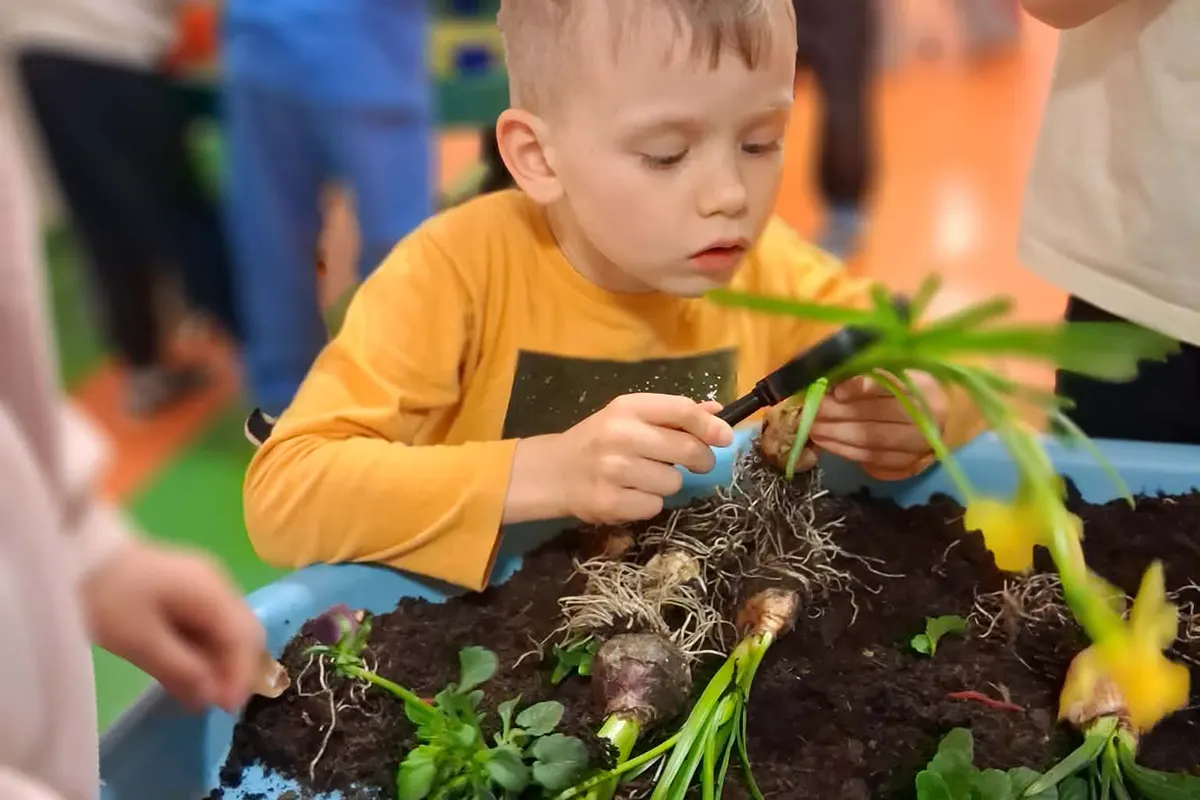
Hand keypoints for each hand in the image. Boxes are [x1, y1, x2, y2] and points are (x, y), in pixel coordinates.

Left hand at [81, 541, 264, 711]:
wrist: (80, 556)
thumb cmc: (110, 598)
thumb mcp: (140, 641)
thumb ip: (181, 669)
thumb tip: (211, 697)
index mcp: (212, 592)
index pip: (243, 636)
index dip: (240, 674)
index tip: (226, 708)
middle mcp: (218, 585)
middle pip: (242, 631)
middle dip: (233, 669)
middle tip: (214, 703)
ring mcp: (205, 585)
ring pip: (227, 629)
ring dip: (217, 661)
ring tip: (196, 693)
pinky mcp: (189, 590)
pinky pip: (209, 623)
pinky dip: (203, 649)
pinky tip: (186, 669)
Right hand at [509, 394, 733, 525]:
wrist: (552, 472)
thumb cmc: (598, 441)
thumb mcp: (629, 417)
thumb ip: (672, 414)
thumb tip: (717, 410)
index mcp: (627, 408)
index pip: (682, 410)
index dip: (710, 425)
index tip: (725, 437)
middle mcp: (620, 435)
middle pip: (686, 449)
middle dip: (700, 459)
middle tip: (694, 462)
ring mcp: (614, 470)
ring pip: (673, 482)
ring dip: (667, 483)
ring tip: (643, 477)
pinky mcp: (610, 502)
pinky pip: (654, 505)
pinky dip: (648, 503)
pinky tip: (630, 494)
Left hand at [806, 373, 946, 480]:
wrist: (929, 422)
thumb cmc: (903, 390)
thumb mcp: (891, 373)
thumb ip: (865, 372)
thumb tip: (829, 377)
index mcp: (925, 386)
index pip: (893, 384)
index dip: (863, 387)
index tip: (837, 391)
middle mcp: (928, 417)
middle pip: (877, 414)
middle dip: (838, 412)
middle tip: (812, 409)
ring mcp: (919, 444)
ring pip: (871, 439)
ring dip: (836, 433)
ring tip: (811, 426)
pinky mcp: (906, 463)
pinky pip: (869, 457)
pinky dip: (843, 449)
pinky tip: (824, 441)